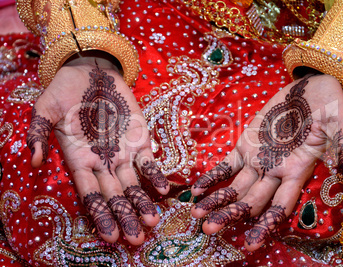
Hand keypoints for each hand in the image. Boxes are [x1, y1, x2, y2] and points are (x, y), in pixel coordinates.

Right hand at [27, 56, 169, 244]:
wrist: (92, 72)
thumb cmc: (66, 90)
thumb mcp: (46, 108)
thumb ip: (38, 132)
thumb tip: (35, 159)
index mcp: (79, 160)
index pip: (90, 194)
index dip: (100, 214)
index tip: (110, 235)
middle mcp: (102, 162)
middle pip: (115, 195)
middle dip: (125, 217)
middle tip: (136, 239)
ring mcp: (122, 152)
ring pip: (134, 184)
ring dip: (143, 202)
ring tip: (152, 221)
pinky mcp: (140, 139)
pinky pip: (148, 161)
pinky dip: (156, 174)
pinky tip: (163, 189)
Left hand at [190, 74, 342, 250]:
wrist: (309, 88)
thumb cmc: (328, 107)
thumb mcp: (338, 126)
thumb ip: (342, 152)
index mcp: (296, 172)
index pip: (279, 206)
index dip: (265, 225)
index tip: (250, 244)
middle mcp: (275, 171)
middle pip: (250, 201)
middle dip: (230, 216)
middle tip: (208, 229)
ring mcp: (258, 160)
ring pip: (234, 187)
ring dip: (215, 201)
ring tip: (196, 215)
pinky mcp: (245, 146)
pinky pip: (226, 165)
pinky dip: (212, 177)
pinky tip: (196, 190)